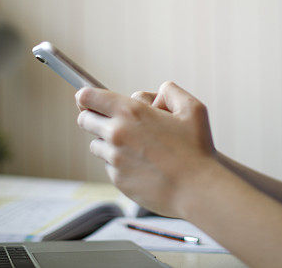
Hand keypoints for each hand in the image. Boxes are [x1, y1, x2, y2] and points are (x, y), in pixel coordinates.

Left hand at [76, 81, 216, 217]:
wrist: (196, 189)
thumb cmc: (196, 149)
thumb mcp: (192, 108)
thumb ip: (171, 92)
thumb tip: (157, 93)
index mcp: (130, 111)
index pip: (88, 97)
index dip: (85, 96)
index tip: (86, 98)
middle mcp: (116, 133)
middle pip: (85, 120)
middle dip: (94, 117)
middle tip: (111, 120)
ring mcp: (114, 158)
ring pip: (96, 144)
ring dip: (108, 141)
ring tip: (134, 145)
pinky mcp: (117, 179)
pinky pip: (109, 166)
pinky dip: (118, 163)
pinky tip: (141, 164)